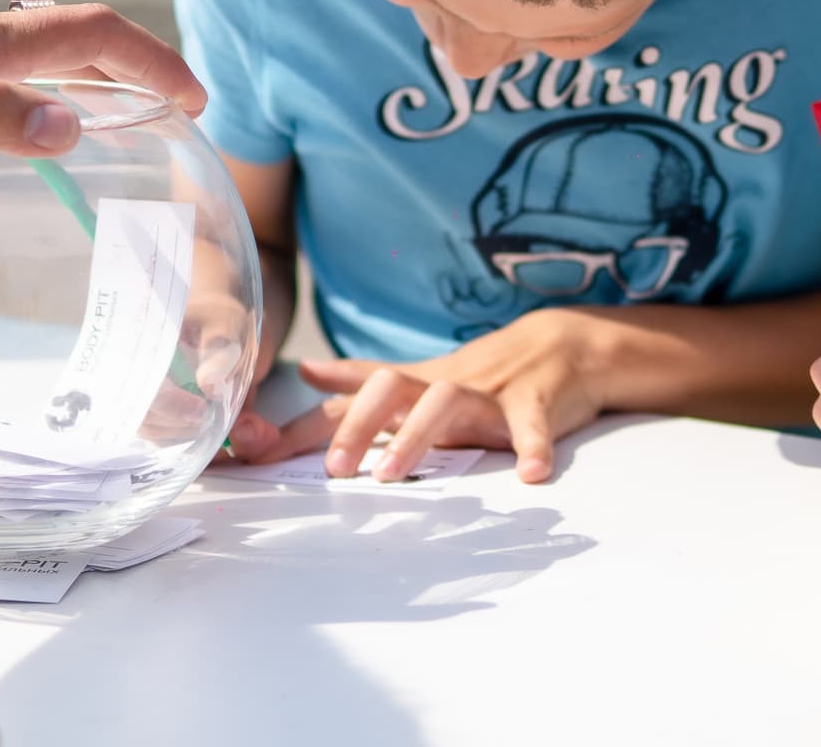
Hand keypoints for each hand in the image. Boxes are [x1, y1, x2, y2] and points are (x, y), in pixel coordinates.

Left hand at [0, 0, 205, 154]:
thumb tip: (70, 127)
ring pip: (44, 48)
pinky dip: (46, 81)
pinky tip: (22, 111)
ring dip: (98, 72)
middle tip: (178, 110)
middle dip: (140, 68)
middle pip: (81, 39)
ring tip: (122, 113)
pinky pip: (6, 61)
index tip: (195, 99)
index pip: (96, 35)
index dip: (154, 61)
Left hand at [237, 310, 608, 483]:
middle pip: (389, 389)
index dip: (303, 427)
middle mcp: (442, 385)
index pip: (348, 402)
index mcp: (414, 388)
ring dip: (416, 436)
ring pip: (446, 403)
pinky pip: (533, 423)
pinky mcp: (537, 403)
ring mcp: (489, 393)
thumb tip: (307, 373)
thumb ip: (363, 381)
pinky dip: (532, 446)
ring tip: (391, 475)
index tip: (256, 453)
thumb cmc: (484, 374)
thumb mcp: (419, 379)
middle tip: (332, 471)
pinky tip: (529, 475)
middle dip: (355, 426)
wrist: (564, 345)